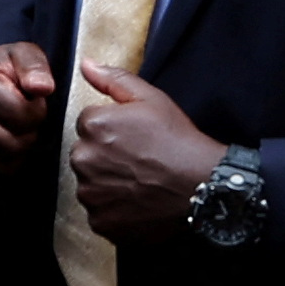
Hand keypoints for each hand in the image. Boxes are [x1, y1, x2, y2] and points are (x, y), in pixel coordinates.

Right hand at [0, 42, 57, 176]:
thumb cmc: (3, 72)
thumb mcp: (23, 56)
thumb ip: (35, 67)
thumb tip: (42, 88)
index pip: (24, 116)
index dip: (37, 113)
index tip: (31, 105)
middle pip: (12, 145)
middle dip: (27, 137)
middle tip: (23, 124)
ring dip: (15, 156)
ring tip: (12, 136)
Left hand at [66, 65, 226, 243]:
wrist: (202, 185)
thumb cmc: (178, 140)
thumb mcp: (151, 99)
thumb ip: (113, 80)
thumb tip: (85, 64)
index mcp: (92, 125)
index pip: (87, 125)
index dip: (111, 131)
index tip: (134, 139)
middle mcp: (83, 159)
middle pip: (85, 155)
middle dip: (105, 157)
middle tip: (138, 161)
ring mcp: (90, 193)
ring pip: (90, 185)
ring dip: (107, 183)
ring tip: (139, 182)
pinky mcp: (100, 221)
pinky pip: (99, 212)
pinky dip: (114, 209)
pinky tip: (138, 201)